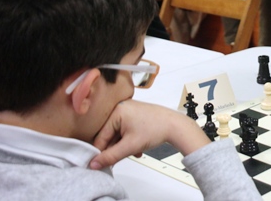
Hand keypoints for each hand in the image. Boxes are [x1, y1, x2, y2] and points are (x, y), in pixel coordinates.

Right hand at [89, 100, 209, 169]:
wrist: (176, 126)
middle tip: (121, 157)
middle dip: (116, 148)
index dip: (101, 151)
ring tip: (134, 151)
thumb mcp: (130, 146)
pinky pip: (126, 130)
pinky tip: (137, 148)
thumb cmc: (156, 130)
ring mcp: (129, 110)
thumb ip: (111, 156)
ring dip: (124, 146)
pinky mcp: (136, 114)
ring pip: (119, 134)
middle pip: (110, 134)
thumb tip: (94, 164)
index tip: (99, 163)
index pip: (101, 136)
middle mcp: (122, 107)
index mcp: (117, 111)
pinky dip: (130, 140)